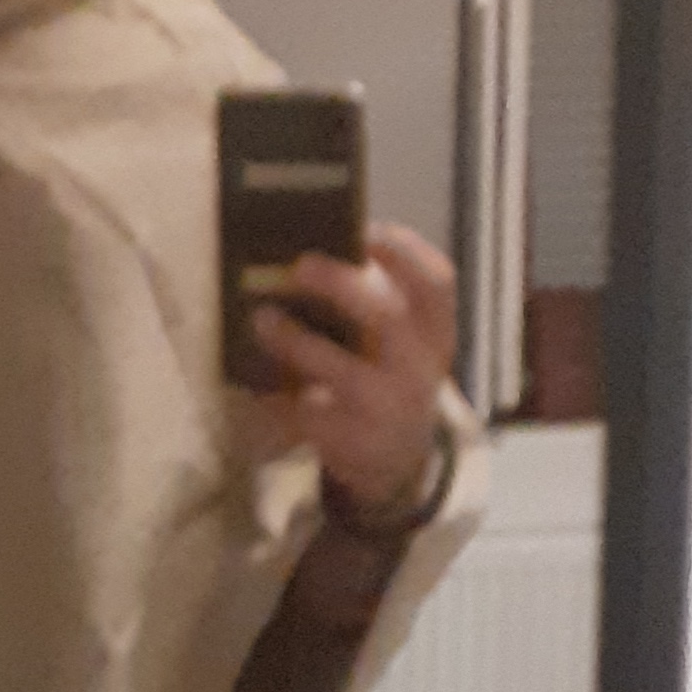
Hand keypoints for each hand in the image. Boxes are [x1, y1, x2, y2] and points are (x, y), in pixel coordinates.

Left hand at [229, 220, 458, 523]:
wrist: (398, 462)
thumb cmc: (390, 380)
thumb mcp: (406, 346)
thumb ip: (380, 305)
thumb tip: (317, 256)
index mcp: (435, 335)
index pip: (436, 283)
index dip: (403, 250)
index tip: (364, 229)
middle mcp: (418, 369)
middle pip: (387, 317)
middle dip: (342, 285)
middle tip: (300, 265)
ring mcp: (386, 407)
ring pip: (342, 371)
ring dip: (296, 341)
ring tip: (262, 320)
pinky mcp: (352, 440)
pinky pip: (307, 411)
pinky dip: (277, 395)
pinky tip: (255, 381)